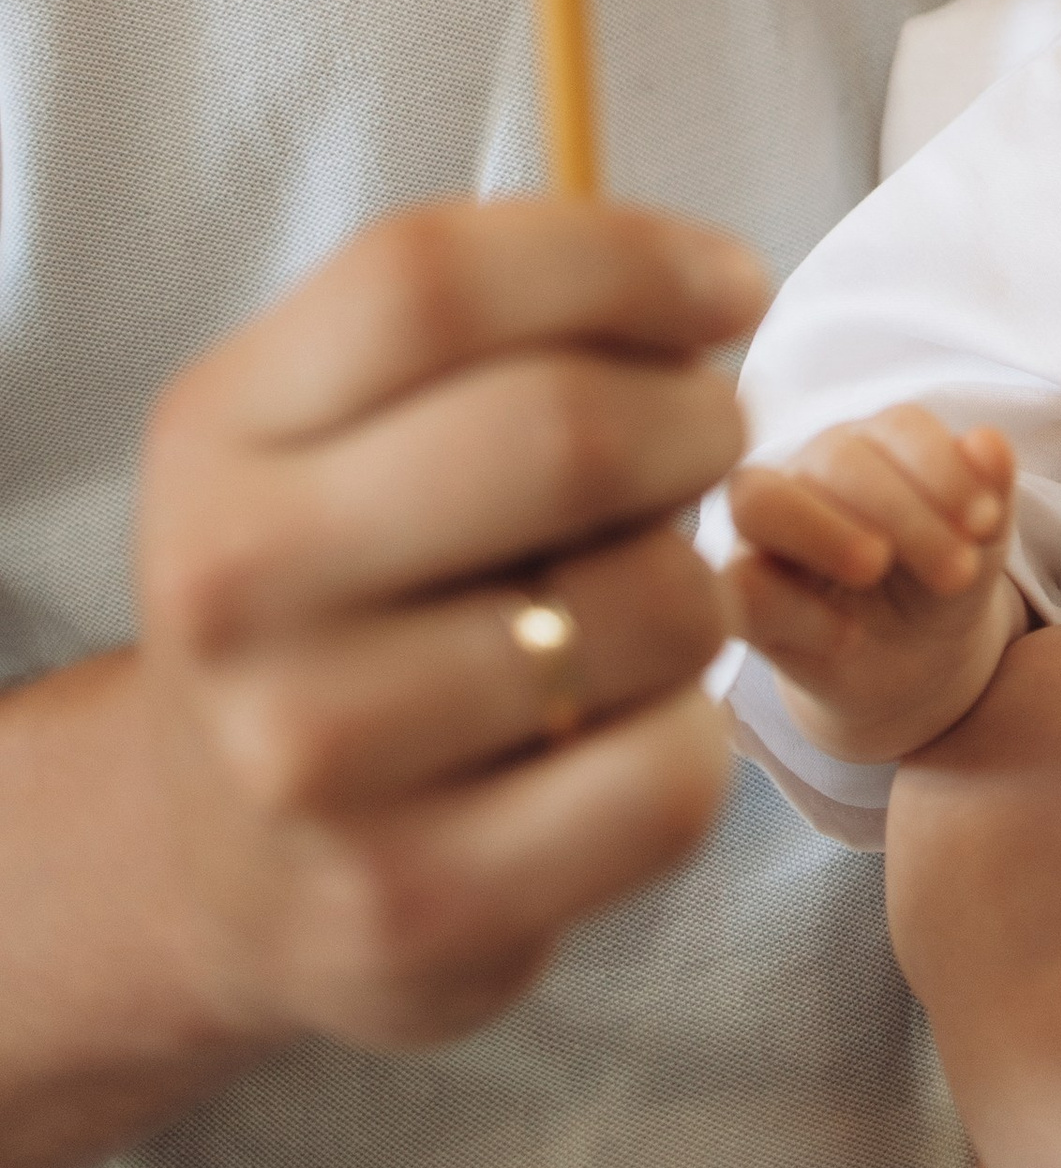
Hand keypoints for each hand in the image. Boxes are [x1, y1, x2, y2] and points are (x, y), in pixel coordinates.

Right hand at [132, 196, 763, 1058]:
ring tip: (624, 609)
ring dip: (692, 586)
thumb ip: (496, 332)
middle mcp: (237, 589)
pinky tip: (619, 730)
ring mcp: (313, 762)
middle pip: (565, 430)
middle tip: (706, 444)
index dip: (627, 257)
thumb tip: (705, 288)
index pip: (433, 280)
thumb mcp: (345, 429)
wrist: (221, 862)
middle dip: (696, 420)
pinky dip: (690, 736)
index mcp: (219, 433)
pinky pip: (667, 777)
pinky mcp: (410, 910)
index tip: (734, 285)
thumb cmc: (351, 590)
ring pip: (652, 603)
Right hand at [728, 408, 1023, 762]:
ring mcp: (764, 533)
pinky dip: (797, 610)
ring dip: (824, 532)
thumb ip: (990, 490)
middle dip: (905, 513)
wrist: (913, 667)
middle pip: (835, 457)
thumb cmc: (940, 585)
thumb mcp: (980, 545)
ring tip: (876, 569)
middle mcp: (809, 472)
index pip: (898, 425)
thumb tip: (989, 441)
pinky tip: (848, 637)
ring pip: (760, 499)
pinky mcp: (739, 597)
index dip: (943, 467)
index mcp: (874, 445)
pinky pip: (742, 585)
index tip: (987, 522)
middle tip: (958, 572)